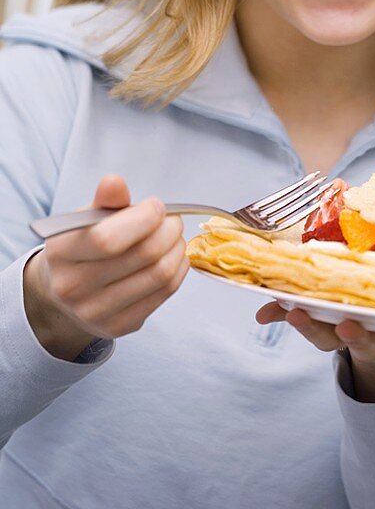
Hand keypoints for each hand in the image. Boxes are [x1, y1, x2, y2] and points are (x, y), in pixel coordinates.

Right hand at [23, 174, 188, 360]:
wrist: (65, 291)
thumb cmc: (83, 246)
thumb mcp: (86, 219)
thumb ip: (104, 201)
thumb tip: (114, 182)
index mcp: (61, 253)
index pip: (108, 239)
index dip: (143, 219)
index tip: (156, 206)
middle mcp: (73, 287)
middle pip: (143, 256)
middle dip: (169, 231)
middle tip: (173, 221)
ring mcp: (96, 312)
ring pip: (160, 275)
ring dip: (177, 249)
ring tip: (174, 237)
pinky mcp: (119, 326)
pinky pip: (164, 293)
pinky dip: (178, 270)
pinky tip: (174, 257)